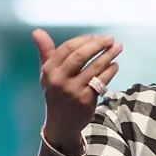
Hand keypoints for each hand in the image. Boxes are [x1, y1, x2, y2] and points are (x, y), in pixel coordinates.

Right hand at [32, 29, 122, 147]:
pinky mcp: (86, 100)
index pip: (67, 48)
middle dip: (98, 45)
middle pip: (81, 56)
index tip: (97, 37)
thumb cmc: (56, 93)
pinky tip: (115, 65)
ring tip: (118, 48)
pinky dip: (110, 71)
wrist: (61, 124)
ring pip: (95, 68)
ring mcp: (73, 91)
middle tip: (111, 39)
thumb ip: (45, 52)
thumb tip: (37, 31)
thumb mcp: (48, 74)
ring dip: (109, 56)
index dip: (84, 40)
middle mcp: (59, 80)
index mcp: (49, 70)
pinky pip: (101, 81)